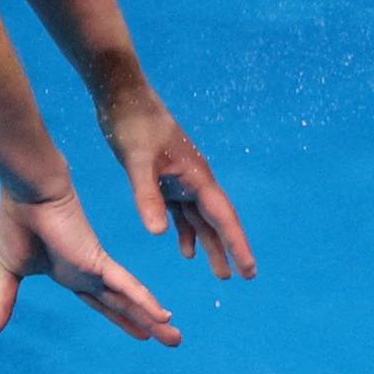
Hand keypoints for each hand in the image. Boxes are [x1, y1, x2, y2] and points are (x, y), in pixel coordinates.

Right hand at [0, 185, 182, 346]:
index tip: (143, 332)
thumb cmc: (16, 221)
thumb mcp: (6, 271)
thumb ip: (2, 302)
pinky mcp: (98, 261)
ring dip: (154, 321)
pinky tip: (162, 316)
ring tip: (177, 338)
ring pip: (130, 301)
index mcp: (69, 273)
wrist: (27, 191)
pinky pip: (125, 287)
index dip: (121, 317)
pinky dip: (142, 302)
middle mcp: (88, 272)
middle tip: (175, 339)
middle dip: (147, 324)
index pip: (101, 302)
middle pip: (122, 305)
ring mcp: (95, 267)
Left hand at [97, 86, 256, 279]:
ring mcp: (181, 179)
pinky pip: (182, 211)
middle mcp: (194, 180)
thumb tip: (158, 233)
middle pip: (217, 221)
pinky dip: (185, 231)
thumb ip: (147, 196)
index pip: (223, 217)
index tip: (250, 270)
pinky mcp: (165, 178)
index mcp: (196, 177)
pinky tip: (185, 250)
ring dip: (209, 244)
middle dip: (230, 248)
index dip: (238, 244)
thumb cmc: (133, 125)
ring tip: (221, 273)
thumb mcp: (136, 162)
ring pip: (200, 219)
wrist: (123, 96)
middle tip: (244, 277)